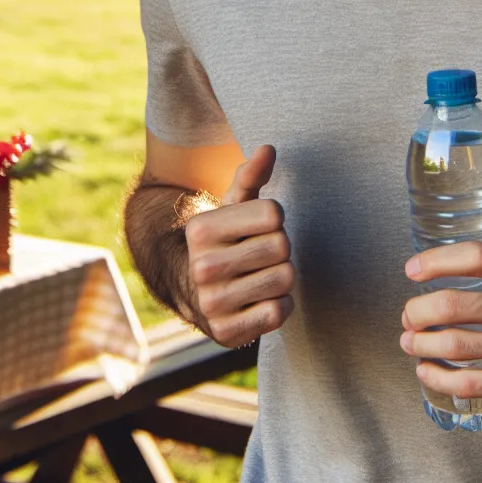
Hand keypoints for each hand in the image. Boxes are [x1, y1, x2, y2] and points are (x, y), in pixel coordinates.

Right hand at [185, 144, 295, 347]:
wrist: (197, 290)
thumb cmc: (226, 240)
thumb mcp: (234, 206)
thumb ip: (252, 177)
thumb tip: (268, 149)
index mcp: (201, 229)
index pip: (273, 213)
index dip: (274, 218)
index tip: (260, 226)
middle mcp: (201, 267)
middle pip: (282, 246)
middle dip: (280, 248)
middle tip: (263, 254)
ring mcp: (212, 303)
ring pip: (284, 279)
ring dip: (282, 276)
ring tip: (263, 274)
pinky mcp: (225, 333)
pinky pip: (278, 313)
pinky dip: (280, 305)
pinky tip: (263, 299)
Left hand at [400, 241, 481, 415]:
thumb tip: (438, 266)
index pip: (477, 256)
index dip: (436, 261)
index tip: (411, 271)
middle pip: (455, 304)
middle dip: (418, 311)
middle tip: (408, 315)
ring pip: (458, 345)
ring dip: (422, 344)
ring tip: (410, 341)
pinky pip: (472, 382)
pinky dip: (439, 377)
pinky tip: (426, 371)